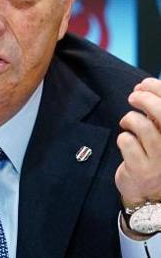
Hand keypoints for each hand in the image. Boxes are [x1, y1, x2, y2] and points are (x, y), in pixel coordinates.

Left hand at [115, 78, 160, 207]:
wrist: (150, 195)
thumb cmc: (155, 157)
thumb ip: (158, 115)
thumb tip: (143, 87)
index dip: (157, 88)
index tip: (143, 85)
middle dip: (144, 99)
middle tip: (133, 98)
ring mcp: (160, 160)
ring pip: (142, 125)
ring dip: (130, 119)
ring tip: (127, 123)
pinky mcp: (141, 169)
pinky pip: (127, 142)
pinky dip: (123, 137)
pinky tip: (125, 142)